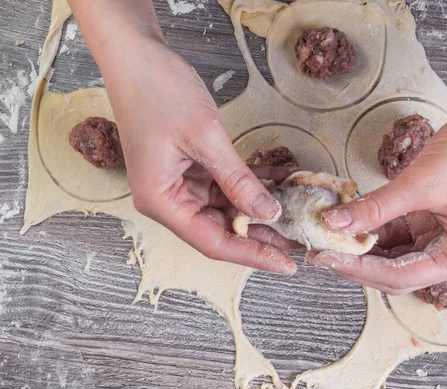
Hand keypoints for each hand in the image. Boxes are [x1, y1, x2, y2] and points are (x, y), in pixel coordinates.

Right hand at [105, 38, 296, 273]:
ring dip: (258, 209)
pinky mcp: (189, 168)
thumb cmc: (158, 91)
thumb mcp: (206, 137)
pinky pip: (224, 186)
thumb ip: (238, 180)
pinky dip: (249, 186)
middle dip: (261, 235)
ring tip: (296, 214)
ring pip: (225, 209)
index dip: (252, 256)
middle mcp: (168, 199)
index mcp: (161, 200)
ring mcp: (179, 183)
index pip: (213, 242)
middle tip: (299, 239)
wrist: (136, 55)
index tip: (286, 264)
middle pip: (220, 229)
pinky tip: (279, 186)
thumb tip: (268, 213)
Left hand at [309, 103, 446, 293]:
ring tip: (324, 237)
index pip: (400, 276)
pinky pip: (393, 233)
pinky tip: (345, 221)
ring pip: (389, 255)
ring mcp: (438, 241)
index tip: (325, 257)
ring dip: (359, 246)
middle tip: (317, 251)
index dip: (359, 269)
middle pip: (392, 271)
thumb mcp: (421, 183)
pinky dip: (369, 228)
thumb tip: (333, 223)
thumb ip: (376, 207)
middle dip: (355, 262)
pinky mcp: (427, 222)